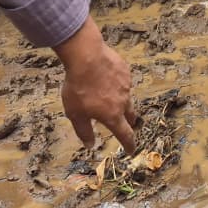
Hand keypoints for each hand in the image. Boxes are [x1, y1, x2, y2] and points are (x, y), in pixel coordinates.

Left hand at [55, 19, 137, 153]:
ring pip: (127, 97)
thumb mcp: (75, 114)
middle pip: (130, 116)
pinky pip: (123, 81)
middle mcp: (123, 101)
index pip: (125, 134)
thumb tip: (90, 145)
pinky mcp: (125, 70)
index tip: (131, 151)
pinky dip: (117, 84)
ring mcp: (126, 84)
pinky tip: (106, 78)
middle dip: (128, 122)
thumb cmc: (79, 88)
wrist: (87, 56)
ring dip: (121, 101)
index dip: (129, 144)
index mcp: (112, 115)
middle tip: (125, 124)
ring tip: (109, 97)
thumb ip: (84, 131)